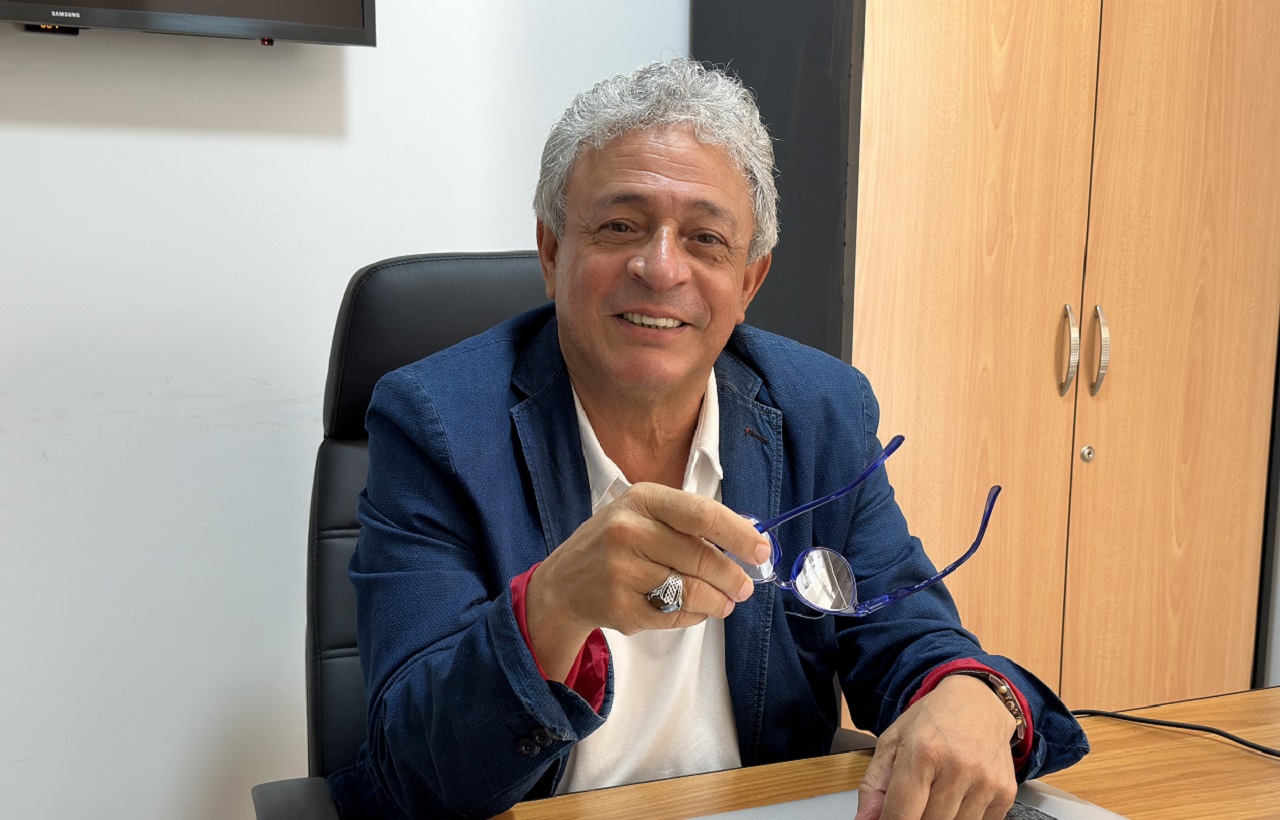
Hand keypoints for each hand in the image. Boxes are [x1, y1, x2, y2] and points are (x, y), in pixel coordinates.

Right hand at [525, 482, 771, 679]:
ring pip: (691, 591)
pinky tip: (693, 609)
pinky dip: (693, 615)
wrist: (563, 583)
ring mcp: (621, 571)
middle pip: (702, 558)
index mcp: (641, 500)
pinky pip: (674, 616)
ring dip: (717, 601)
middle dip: (733, 577)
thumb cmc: (615, 543)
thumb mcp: (642, 515)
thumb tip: (747, 540)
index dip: (738, 534)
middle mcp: (628, 531)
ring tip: (725, 602)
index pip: (702, 514)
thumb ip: (687, 523)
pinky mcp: (620, 607)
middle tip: (745, 587)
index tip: (761, 551)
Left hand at [855, 674, 1017, 819]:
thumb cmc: (933, 720)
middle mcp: (959, 766)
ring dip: (939, 818)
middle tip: (913, 802)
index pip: (901, 814)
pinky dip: (961, 817)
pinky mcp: (1005, 793)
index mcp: (924, 751)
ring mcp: (986, 782)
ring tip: (935, 794)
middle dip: (914, 817)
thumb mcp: (893, 741)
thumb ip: (874, 785)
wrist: (979, 701)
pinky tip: (958, 795)